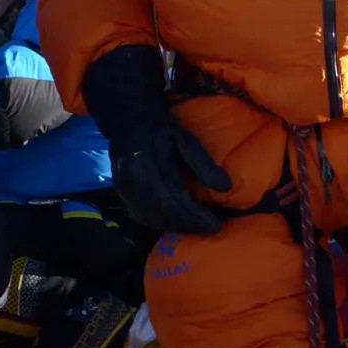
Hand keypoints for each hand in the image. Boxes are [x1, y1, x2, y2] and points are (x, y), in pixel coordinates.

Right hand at [111, 112, 230, 235]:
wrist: (128, 119)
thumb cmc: (160, 128)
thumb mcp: (184, 139)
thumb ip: (202, 163)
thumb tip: (225, 187)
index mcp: (148, 168)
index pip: (174, 201)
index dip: (195, 217)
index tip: (215, 225)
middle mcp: (133, 184)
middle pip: (162, 215)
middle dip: (188, 225)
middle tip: (210, 228)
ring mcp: (124, 191)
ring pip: (151, 219)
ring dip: (176, 226)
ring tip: (198, 227)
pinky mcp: (122, 195)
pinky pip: (142, 216)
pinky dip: (162, 222)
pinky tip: (178, 222)